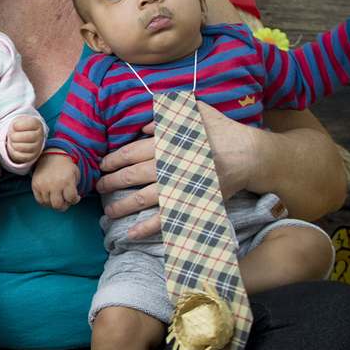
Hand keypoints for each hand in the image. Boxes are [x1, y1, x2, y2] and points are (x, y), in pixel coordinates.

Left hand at [7, 115, 44, 163]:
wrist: (24, 136)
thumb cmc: (21, 127)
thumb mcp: (19, 120)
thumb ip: (17, 122)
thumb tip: (14, 127)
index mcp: (37, 124)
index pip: (30, 124)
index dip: (18, 125)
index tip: (14, 126)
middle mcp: (40, 135)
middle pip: (27, 137)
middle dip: (14, 136)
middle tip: (11, 135)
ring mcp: (38, 146)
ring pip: (24, 148)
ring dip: (14, 145)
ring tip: (13, 142)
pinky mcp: (34, 156)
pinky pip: (23, 157)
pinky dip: (15, 153)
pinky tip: (14, 149)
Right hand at [31, 154, 80, 210]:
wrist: (52, 156)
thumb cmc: (66, 167)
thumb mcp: (76, 175)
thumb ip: (75, 189)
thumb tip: (69, 200)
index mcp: (66, 181)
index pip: (71, 199)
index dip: (75, 200)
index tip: (76, 197)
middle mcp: (54, 185)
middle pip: (58, 205)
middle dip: (64, 206)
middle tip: (65, 201)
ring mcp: (43, 185)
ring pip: (49, 204)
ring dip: (54, 203)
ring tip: (58, 197)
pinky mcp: (35, 185)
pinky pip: (40, 201)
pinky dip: (46, 203)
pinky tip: (50, 198)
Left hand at [95, 103, 257, 237]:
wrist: (250, 155)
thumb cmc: (222, 131)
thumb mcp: (196, 114)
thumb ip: (169, 118)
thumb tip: (144, 126)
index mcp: (168, 143)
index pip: (132, 152)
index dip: (114, 159)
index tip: (103, 165)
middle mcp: (170, 165)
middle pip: (132, 176)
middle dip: (112, 182)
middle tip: (99, 188)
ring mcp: (179, 186)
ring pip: (143, 198)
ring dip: (123, 206)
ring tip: (109, 213)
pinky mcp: (190, 202)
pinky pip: (164, 218)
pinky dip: (146, 228)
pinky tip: (131, 234)